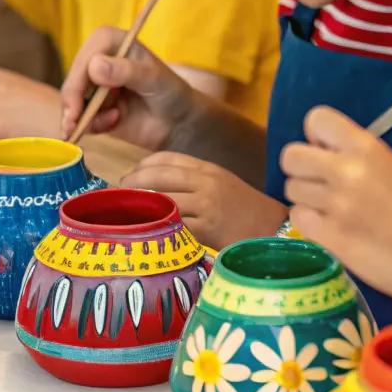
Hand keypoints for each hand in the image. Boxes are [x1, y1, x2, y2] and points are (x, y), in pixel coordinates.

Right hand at [61, 27, 199, 150]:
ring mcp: (95, 86)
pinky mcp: (94, 108)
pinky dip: (92, 124)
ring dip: (81, 117)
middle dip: (71, 104)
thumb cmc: (171, 92)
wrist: (179, 122)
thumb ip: (127, 71)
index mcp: (112, 42)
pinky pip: (80, 118)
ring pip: (72, 101)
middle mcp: (99, 61)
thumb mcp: (154, 79)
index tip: (76, 105)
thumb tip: (95, 66)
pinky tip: (114, 123)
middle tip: (74, 125)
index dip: (77, 80)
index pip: (86, 56)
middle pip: (73, 79)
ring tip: (107, 124)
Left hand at [121, 151, 286, 249]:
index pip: (167, 158)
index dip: (142, 165)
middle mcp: (206, 181)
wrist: (274, 232)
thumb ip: (195, 182)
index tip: (127, 176)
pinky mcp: (208, 228)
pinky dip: (157, 228)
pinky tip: (147, 234)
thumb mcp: (222, 186)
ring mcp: (207, 204)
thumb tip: (158, 188)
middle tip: (117, 196)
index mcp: (208, 168)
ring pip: (163, 200)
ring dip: (140, 207)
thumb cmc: (246, 212)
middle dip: (133, 184)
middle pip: (159, 176)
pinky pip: (174, 225)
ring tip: (126, 215)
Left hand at [281, 106, 391, 316]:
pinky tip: (332, 229)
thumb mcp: (390, 167)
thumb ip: (354, 154)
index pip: (315, 119)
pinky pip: (296, 217)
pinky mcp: (330, 237)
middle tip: (323, 185)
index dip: (316, 138)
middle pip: (291, 156)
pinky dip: (309, 223)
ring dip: (306, 199)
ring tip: (334, 211)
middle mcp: (347, 170)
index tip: (330, 154)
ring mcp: (336, 205)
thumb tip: (316, 150)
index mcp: (367, 147)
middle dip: (302, 170)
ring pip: (291, 188)